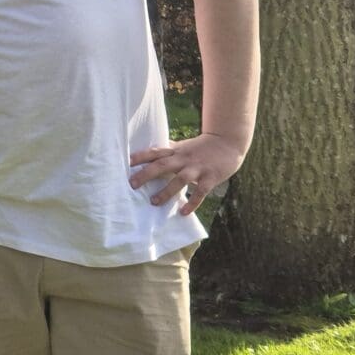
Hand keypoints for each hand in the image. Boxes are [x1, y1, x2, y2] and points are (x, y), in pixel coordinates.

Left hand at [129, 133, 245, 215]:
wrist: (229, 142)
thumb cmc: (201, 147)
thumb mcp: (183, 147)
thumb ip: (167, 151)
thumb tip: (148, 153)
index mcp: (175, 151)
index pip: (154, 152)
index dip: (140, 157)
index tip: (125, 163)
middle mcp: (184, 159)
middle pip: (162, 165)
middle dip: (146, 174)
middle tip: (132, 184)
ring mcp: (197, 168)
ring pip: (180, 179)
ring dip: (166, 191)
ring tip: (153, 202)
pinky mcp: (210, 177)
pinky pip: (200, 192)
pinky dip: (192, 203)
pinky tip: (183, 212)